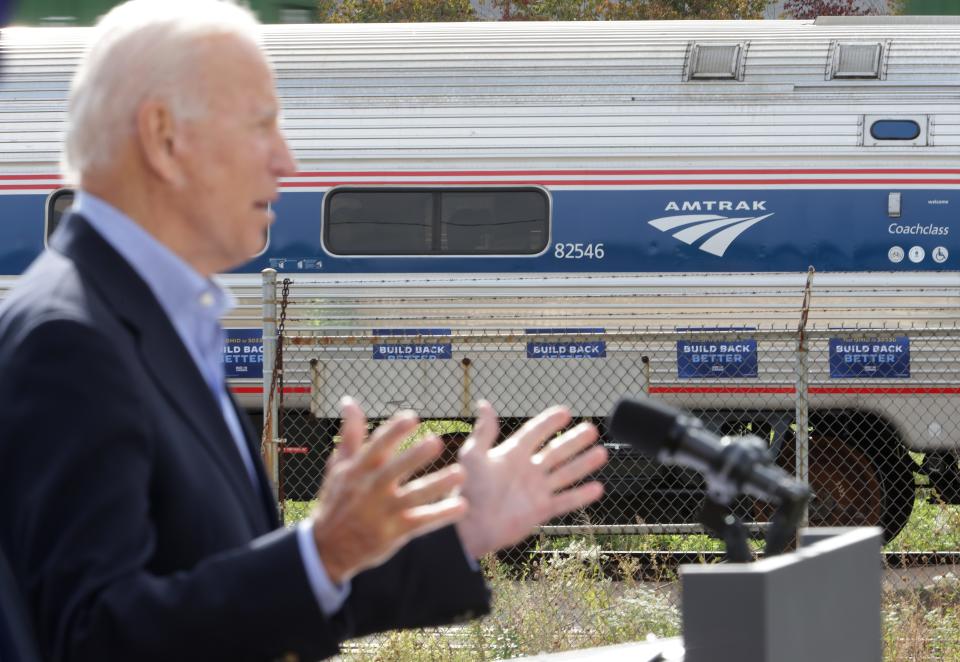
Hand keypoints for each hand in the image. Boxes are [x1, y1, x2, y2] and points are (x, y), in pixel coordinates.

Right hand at [311, 397, 467, 583]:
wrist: (328, 548)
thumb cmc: (337, 500)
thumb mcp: (340, 467)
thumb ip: (350, 434)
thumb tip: (350, 401)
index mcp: (358, 470)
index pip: (376, 447)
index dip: (393, 432)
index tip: (412, 418)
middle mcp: (371, 489)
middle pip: (394, 470)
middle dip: (414, 457)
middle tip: (436, 442)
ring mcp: (383, 512)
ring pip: (413, 497)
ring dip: (437, 485)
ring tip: (461, 473)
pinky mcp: (395, 533)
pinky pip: (422, 522)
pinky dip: (441, 515)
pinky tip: (462, 506)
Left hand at [454, 401, 607, 558]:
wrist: (468, 528)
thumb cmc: (467, 491)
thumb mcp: (473, 456)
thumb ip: (484, 432)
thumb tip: (484, 404)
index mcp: (511, 454)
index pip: (534, 433)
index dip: (548, 422)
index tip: (565, 412)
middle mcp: (527, 470)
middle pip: (556, 451)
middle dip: (573, 441)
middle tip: (591, 429)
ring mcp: (535, 490)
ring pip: (565, 474)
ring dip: (583, 464)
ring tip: (602, 452)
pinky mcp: (540, 511)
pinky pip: (565, 501)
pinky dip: (580, 496)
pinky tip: (597, 488)